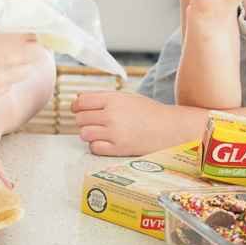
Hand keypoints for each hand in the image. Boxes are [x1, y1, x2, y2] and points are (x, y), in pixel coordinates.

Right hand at [0, 0, 42, 102]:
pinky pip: (2, 88)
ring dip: (13, 62)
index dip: (37, 28)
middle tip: (6, 34)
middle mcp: (10, 59)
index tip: (26, 24)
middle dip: (26, 44)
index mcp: (17, 32)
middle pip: (35, 55)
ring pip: (20, 73)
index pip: (44, 34)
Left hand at [71, 91, 193, 155]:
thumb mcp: (126, 97)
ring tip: (99, 131)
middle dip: (83, 119)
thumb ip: (101, 95)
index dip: (75, 105)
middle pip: (80, 119)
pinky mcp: (119, 149)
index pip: (81, 102)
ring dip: (88, 132)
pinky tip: (105, 141)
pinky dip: (96, 145)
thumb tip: (78, 96)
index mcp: (113, 100)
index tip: (78, 109)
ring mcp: (115, 133)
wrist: (170, 128)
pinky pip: (94, 148)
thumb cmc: (147, 111)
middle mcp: (112, 116)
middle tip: (93, 120)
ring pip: (84, 134)